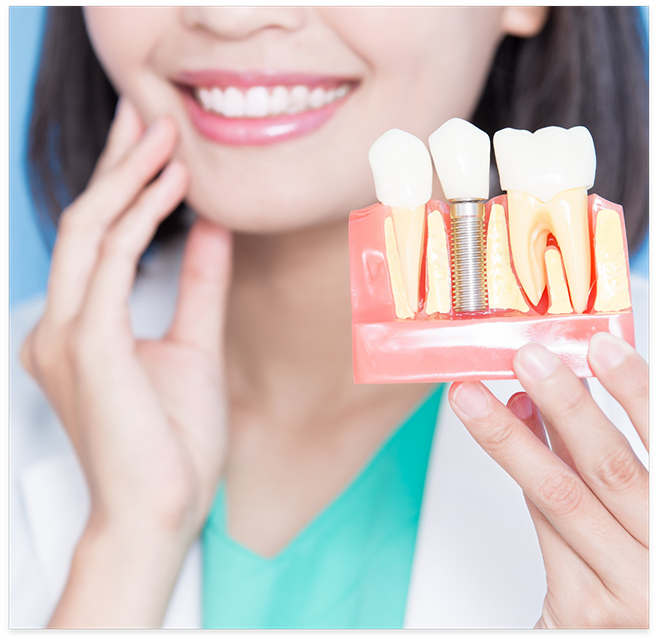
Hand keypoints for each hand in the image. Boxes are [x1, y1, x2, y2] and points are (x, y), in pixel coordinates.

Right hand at [20, 97, 231, 625]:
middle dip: (117, 163)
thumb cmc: (173, 440)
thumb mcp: (194, 344)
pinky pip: (109, 262)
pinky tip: (174, 187)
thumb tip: (212, 229)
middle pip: (84, 220)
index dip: (121, 184)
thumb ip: (198, 284)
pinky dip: (140, 218)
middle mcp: (59, 324)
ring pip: (89, 230)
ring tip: (166, 137)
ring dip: (128, 177)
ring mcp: (67, 334)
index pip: (95, 238)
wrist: (163, 510)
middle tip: (148, 115)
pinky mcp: (88, 345)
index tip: (154, 144)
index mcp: (80, 327)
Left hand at [448, 334, 647, 627]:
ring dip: (511, 437)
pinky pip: (543, 526)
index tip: (601, 347)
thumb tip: (566, 393)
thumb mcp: (643, 503)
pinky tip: (505, 437)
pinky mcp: (584, 611)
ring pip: (559, 496)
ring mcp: (628, 591)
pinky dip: (521, 475)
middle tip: (527, 360)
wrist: (630, 629)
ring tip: (475, 397)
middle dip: (564, 406)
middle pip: (607, 469)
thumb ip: (610, 456)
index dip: (635, 391)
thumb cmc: (640, 564)